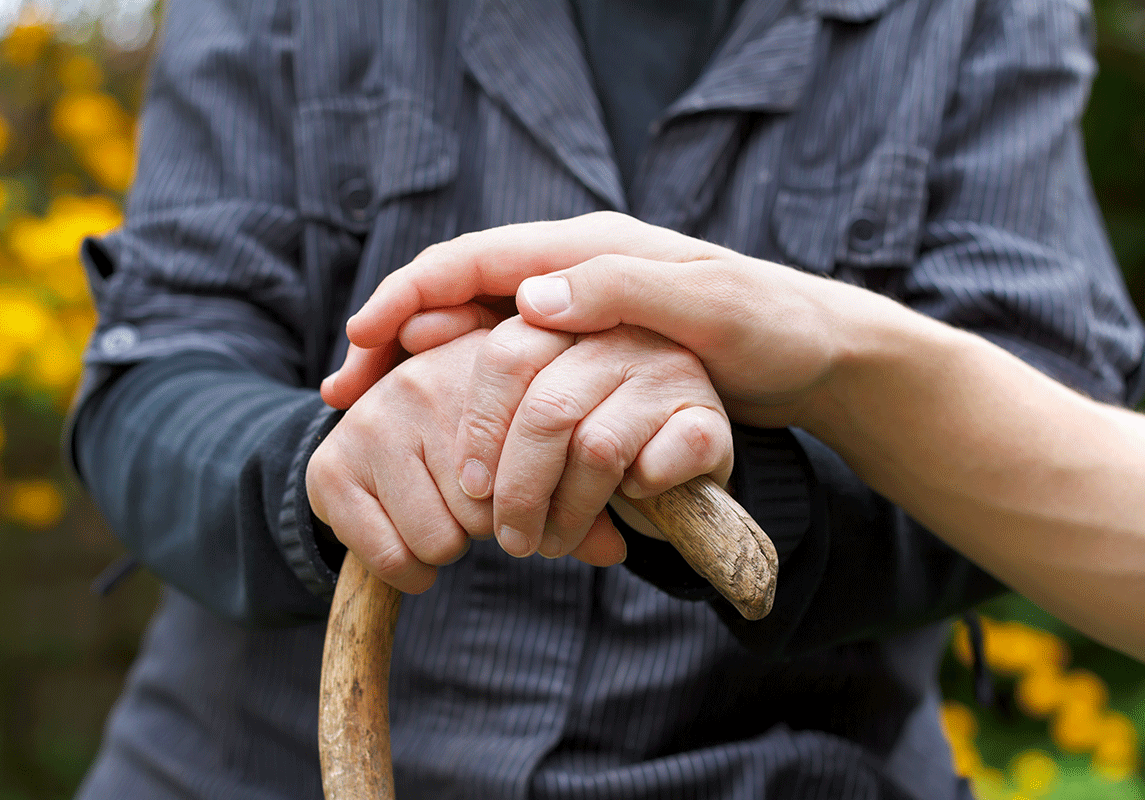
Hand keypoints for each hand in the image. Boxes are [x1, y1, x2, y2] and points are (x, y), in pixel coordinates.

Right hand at [307, 332, 627, 592]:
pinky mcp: (332, 466)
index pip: (540, 460)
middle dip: (490, 525)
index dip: (538, 502)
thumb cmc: (476, 439)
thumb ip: (579, 492)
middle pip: (491, 510)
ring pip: (443, 539)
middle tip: (474, 505)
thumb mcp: (530, 446)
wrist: (370, 428)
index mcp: (490, 362)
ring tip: (442, 513)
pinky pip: (393, 557)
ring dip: (449, 546)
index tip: (531, 505)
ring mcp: (374, 419)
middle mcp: (426, 378)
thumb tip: (618, 552)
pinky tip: (411, 543)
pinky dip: (409, 571)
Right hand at [327, 212, 867, 430]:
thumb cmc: (768, 325)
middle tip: (344, 392)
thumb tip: (528, 299)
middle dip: (393, 335)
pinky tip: (445, 426)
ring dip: (418, 367)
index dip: (408, 296)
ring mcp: (575, 311)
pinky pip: (505, 363)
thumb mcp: (705, 303)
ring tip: (369, 411)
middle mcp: (569, 273)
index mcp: (585, 250)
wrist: (815, 350)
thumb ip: (618, 291)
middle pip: (456, 294)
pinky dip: (464, 389)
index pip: (472, 261)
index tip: (360, 340)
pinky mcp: (586, 349)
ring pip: (473, 331)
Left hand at [455, 316, 731, 560]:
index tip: (470, 489)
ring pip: (594, 448)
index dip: (480, 428)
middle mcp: (621, 333)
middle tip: (508, 539)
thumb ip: (473, 387)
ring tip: (550, 544)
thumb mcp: (527, 413)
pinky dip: (633, 500)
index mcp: (570, 318)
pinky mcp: (708, 420)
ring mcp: (670, 371)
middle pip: (546, 408)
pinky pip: (653, 468)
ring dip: (566, 512)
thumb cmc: (586, 442)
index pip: (506, 353)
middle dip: (518, 489)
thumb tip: (392, 348)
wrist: (681, 472)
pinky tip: (628, 504)